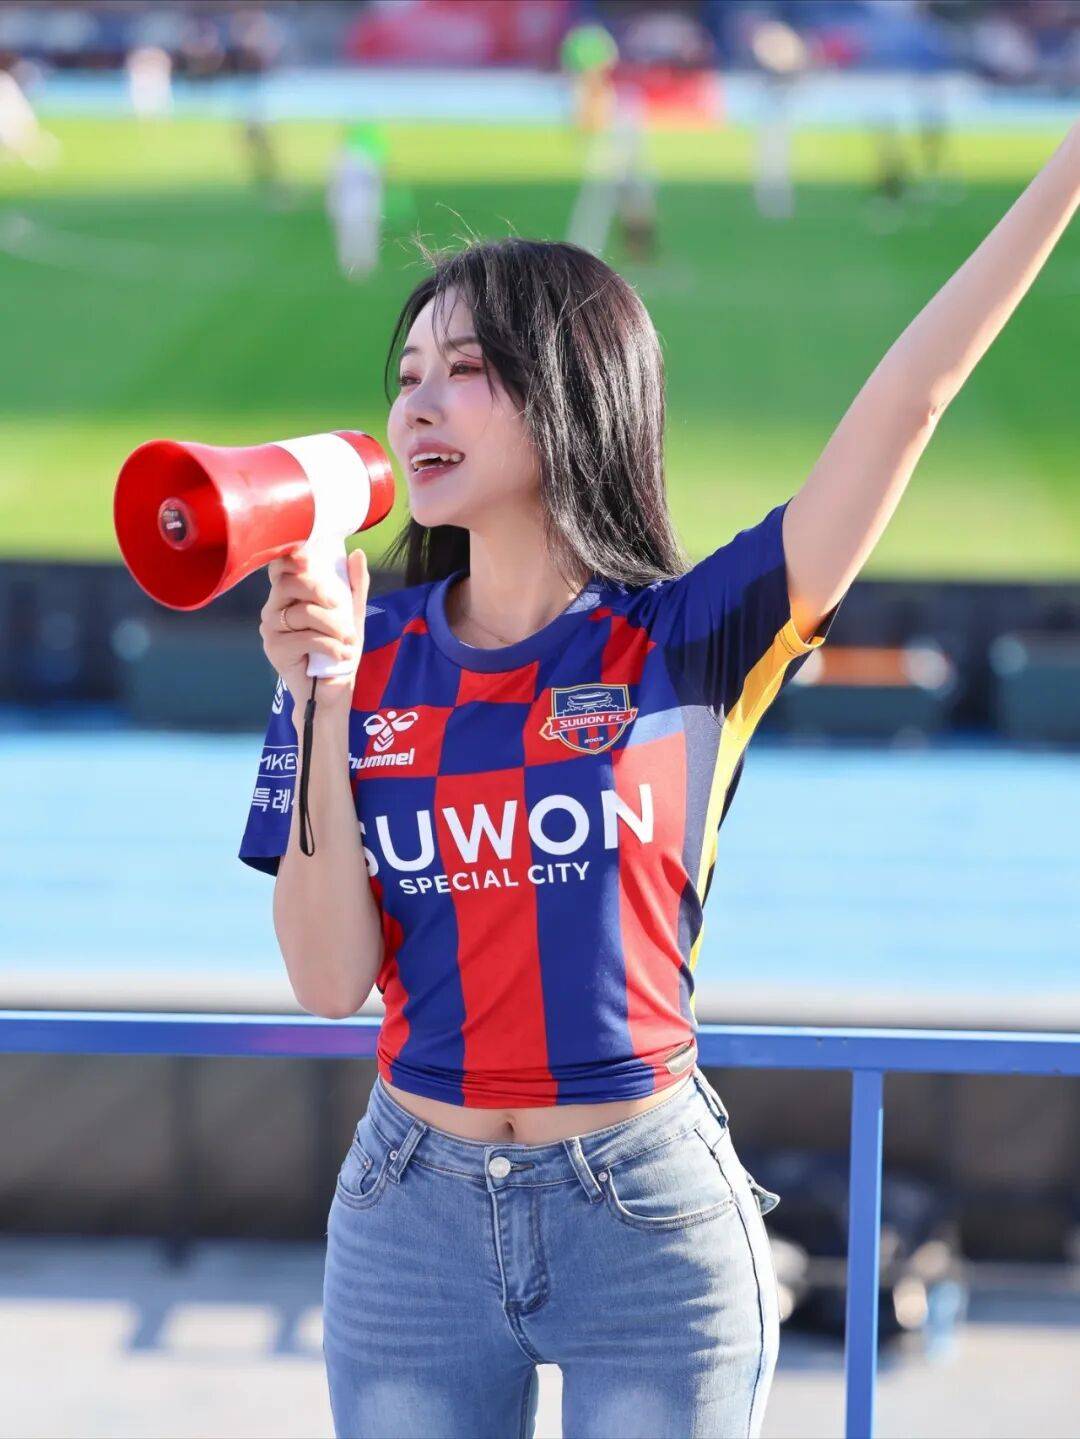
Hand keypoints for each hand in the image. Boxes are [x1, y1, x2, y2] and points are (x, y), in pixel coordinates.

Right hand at [260, 546, 369, 719]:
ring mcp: (271, 629)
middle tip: (341, 606)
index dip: (290, 558)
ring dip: (333, 625)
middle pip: (289, 584)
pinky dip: (330, 645)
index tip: (308, 559)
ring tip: (349, 639)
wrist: (332, 691)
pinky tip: (341, 655)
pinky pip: (305, 638)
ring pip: (302, 613)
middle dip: (319, 590)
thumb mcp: (352, 615)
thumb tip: (357, 553)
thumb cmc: (337, 650)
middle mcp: (273, 609)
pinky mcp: (275, 650)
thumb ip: (355, 585)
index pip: (280, 569)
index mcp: (288, 596)